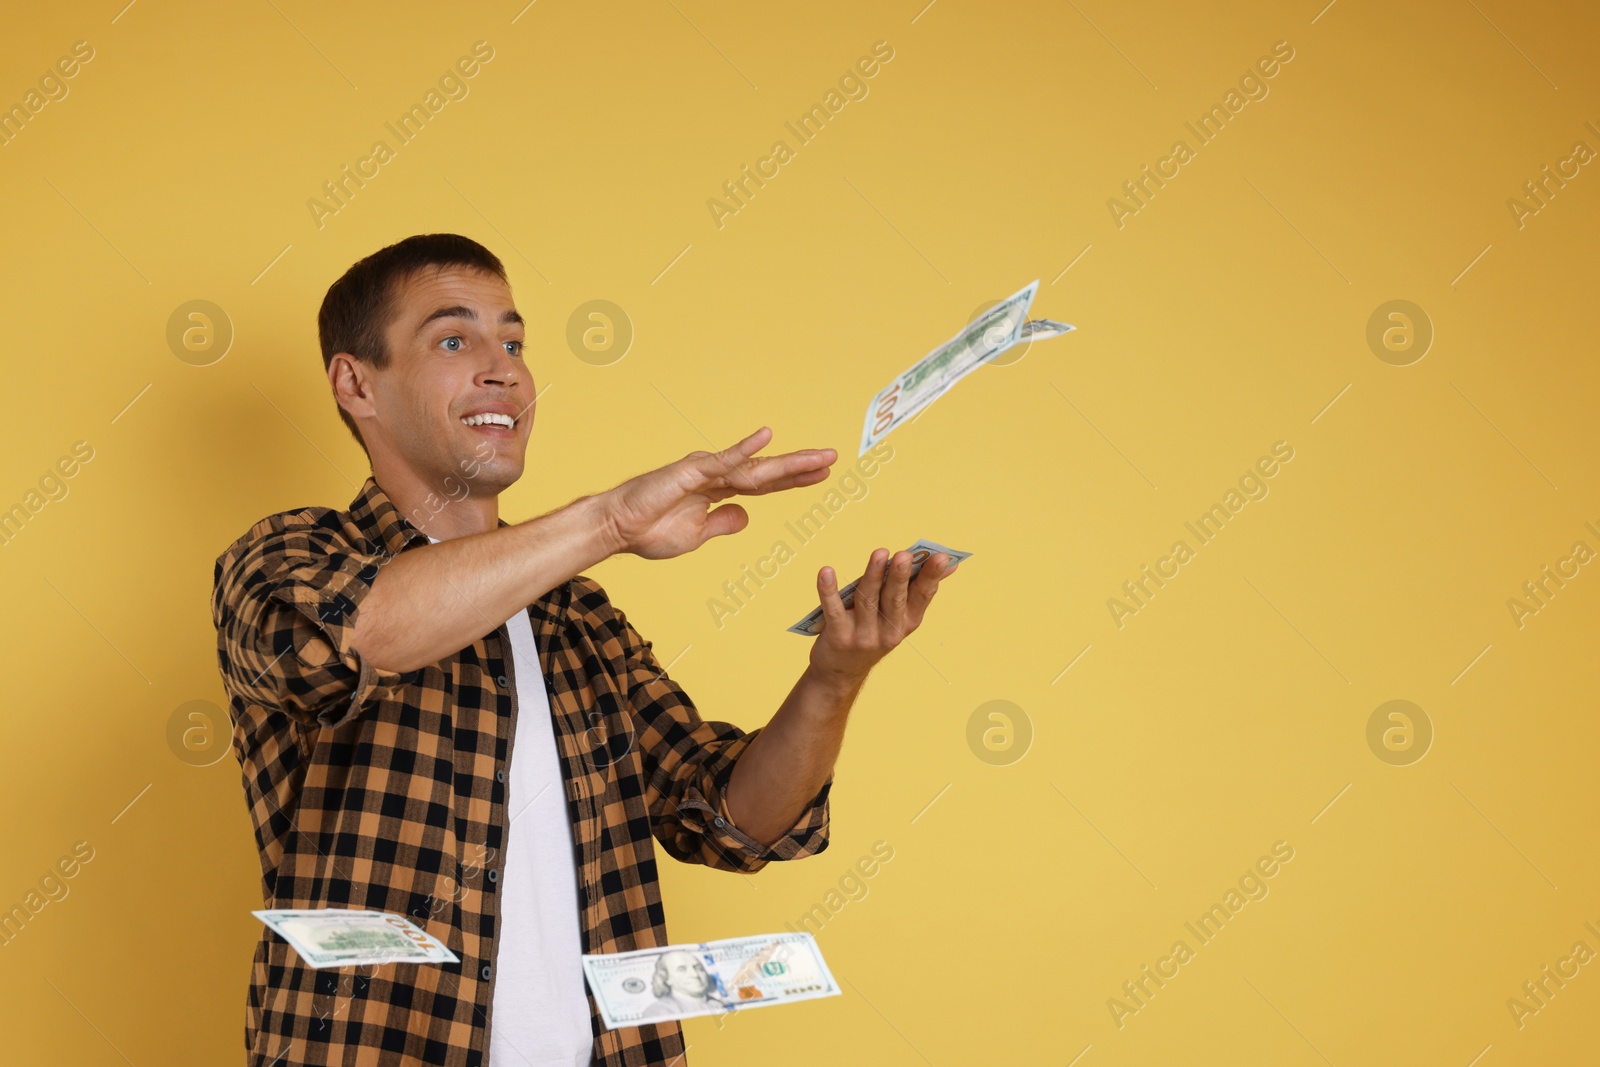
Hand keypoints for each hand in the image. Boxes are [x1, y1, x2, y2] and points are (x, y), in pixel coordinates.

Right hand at [602, 427, 835, 559]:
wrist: (618, 530)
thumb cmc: (649, 531)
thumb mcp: (696, 536)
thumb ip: (722, 524)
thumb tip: (747, 517)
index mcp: (718, 492)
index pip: (764, 485)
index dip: (792, 480)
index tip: (820, 475)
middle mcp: (717, 476)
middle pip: (767, 472)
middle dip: (800, 466)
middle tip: (832, 458)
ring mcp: (706, 471)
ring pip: (754, 467)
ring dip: (788, 462)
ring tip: (819, 457)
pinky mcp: (691, 471)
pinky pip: (723, 460)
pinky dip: (745, 448)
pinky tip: (766, 437)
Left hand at [808, 548, 956, 684]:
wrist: (842, 671)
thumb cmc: (873, 631)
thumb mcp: (899, 616)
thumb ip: (918, 588)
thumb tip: (948, 562)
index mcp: (907, 622)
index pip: (922, 596)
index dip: (932, 576)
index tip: (941, 556)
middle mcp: (888, 631)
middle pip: (894, 599)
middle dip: (899, 577)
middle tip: (904, 555)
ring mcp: (863, 636)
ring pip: (867, 600)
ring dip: (872, 576)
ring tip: (879, 554)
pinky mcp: (838, 637)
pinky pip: (833, 610)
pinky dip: (828, 590)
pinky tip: (826, 571)